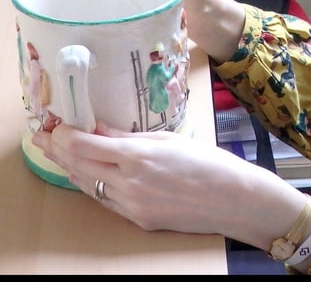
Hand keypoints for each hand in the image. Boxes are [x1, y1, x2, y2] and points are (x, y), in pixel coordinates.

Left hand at [31, 122, 307, 248]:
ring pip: (88, 185)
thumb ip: (130, 138)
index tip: (56, 124)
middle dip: (59, 150)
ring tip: (60, 153)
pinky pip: (105, 199)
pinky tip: (87, 173)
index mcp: (138, 157)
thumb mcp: (168, 140)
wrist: (230, 198)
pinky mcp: (136, 219)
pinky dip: (92, 183)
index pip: (85, 146)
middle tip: (46, 137)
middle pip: (80, 166)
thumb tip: (100, 129)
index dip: (65, 135)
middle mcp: (128, 183)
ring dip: (71, 168)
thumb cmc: (207, 162)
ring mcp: (130, 205)